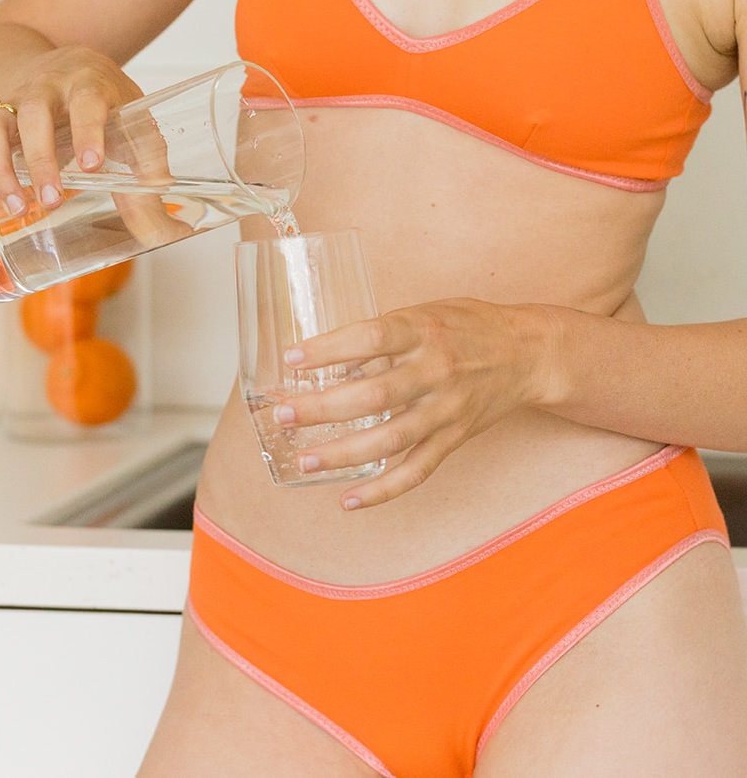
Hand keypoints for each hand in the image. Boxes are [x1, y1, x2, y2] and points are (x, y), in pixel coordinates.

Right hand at [0, 47, 142, 218]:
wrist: (71, 67)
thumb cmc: (110, 104)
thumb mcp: (138, 129)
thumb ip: (151, 176)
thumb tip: (170, 232)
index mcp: (90, 84)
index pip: (87, 102)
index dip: (87, 131)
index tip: (91, 164)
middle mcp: (47, 88)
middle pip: (34, 114)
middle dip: (42, 159)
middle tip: (53, 199)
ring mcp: (14, 104)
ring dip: (0, 169)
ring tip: (17, 207)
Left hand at [277, 297, 548, 509]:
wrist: (529, 353)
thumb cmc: (469, 325)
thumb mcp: (426, 312)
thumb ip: (384, 334)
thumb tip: (331, 360)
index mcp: (424, 330)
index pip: (370, 338)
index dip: (329, 349)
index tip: (292, 359)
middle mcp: (436, 370)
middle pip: (373, 394)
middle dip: (322, 408)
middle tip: (283, 416)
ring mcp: (447, 408)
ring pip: (390, 439)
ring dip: (342, 454)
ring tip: (304, 461)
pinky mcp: (455, 437)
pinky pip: (417, 470)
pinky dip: (383, 491)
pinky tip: (349, 500)